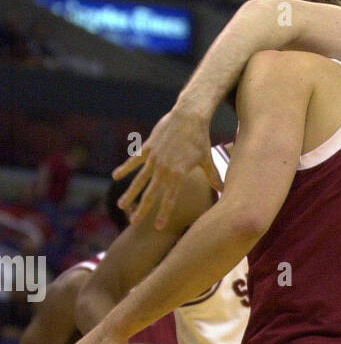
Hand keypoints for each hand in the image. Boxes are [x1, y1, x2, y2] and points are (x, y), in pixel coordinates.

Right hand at [112, 106, 220, 228]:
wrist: (188, 115)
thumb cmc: (200, 139)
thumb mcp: (207, 160)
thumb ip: (213, 177)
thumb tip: (222, 190)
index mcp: (178, 175)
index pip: (170, 199)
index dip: (164, 214)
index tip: (158, 227)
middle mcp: (163, 169)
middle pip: (150, 193)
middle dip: (142, 209)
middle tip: (134, 222)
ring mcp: (153, 158)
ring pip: (139, 180)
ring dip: (130, 193)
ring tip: (122, 205)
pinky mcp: (147, 147)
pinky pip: (134, 160)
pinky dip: (125, 168)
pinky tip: (115, 176)